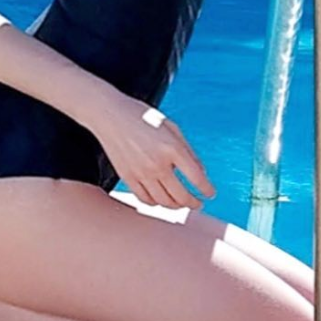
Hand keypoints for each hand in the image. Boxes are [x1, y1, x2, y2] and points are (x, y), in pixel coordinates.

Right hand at [88, 92, 214, 209]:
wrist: (110, 115)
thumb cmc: (143, 117)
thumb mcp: (172, 127)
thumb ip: (188, 151)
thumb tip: (201, 172)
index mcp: (172, 148)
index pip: (196, 177)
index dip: (206, 189)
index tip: (211, 194)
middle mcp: (157, 164)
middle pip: (181, 195)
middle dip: (193, 203)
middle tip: (198, 203)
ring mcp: (141, 173)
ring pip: (163, 201)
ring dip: (176, 206)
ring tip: (182, 203)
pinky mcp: (127, 177)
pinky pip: (144, 199)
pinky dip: (156, 203)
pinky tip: (162, 199)